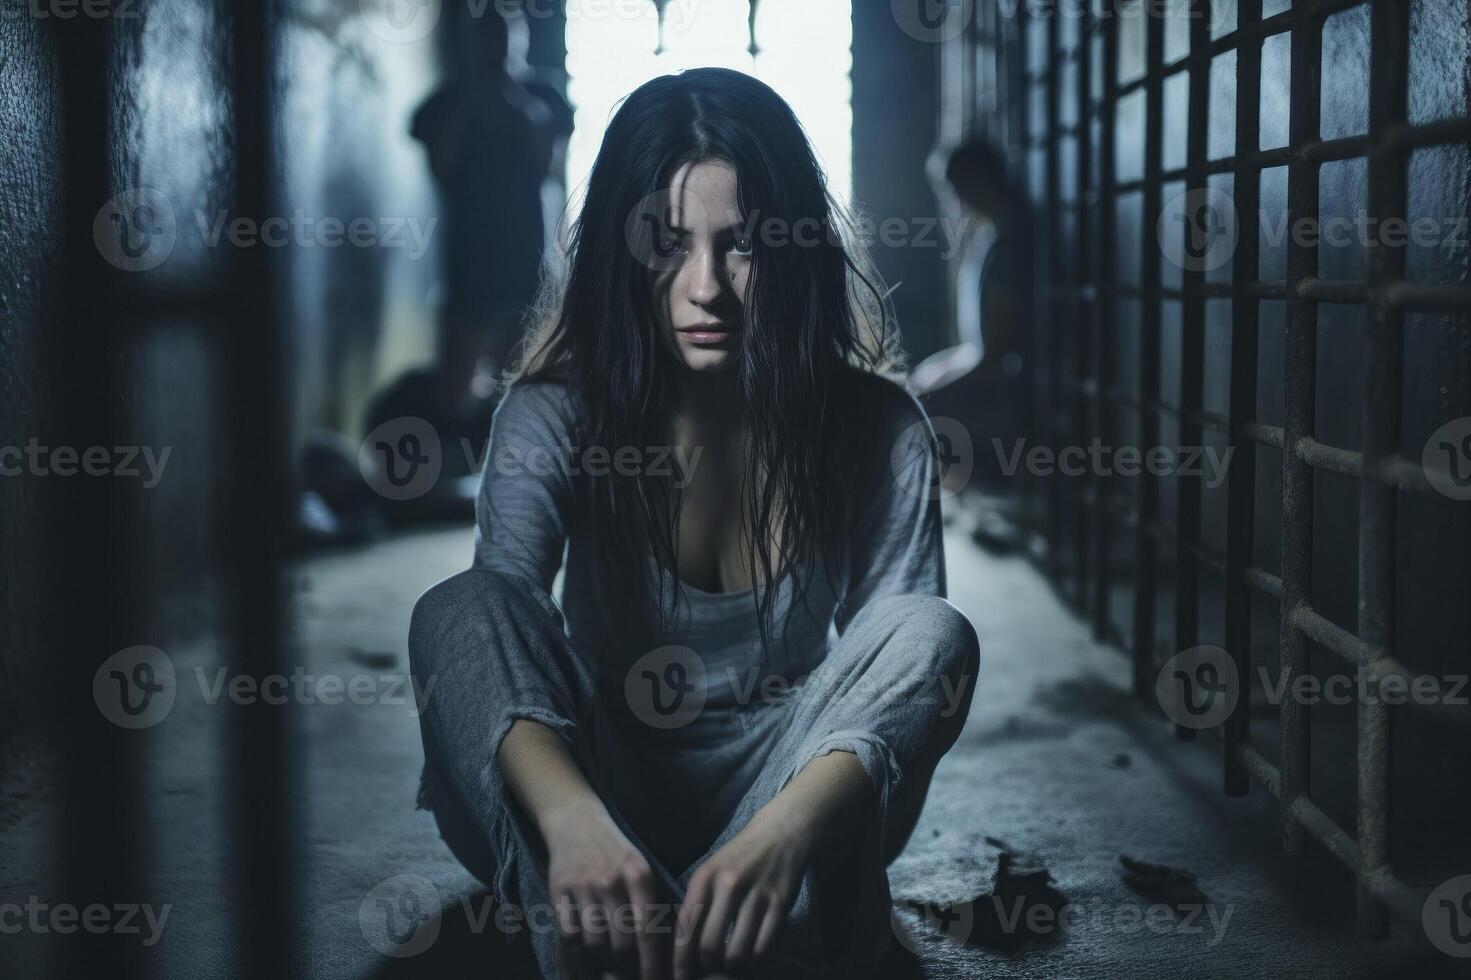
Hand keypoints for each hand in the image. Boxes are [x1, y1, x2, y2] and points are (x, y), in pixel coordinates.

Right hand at [543, 801, 673, 979]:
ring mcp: (583, 886)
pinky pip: (568, 934)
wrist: (576, 820)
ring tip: (607, 958)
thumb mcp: (640, 866)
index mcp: (638, 875)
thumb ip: (649, 902)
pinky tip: (584, 947)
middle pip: (621, 943)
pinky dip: (577, 948)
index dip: (653, 965)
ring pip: (594, 943)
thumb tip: (663, 948)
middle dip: (626, 965)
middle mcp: (611, 881)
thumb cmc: (614, 850)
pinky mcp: (558, 890)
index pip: (648, 932)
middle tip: (628, 971)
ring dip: (601, 957)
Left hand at [674, 807, 809, 978]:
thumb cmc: (740, 856)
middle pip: (710, 946)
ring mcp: (757, 894)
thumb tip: (683, 946)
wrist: (781, 833)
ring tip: (732, 962)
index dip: (680, 960)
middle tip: (709, 969)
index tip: (679, 977)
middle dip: (707, 966)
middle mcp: (729, 884)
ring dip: (733, 965)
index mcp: (705, 877)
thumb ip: (697, 902)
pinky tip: (752, 955)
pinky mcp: (781, 903)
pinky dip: (755, 959)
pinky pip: (764, 947)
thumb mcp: (711, 870)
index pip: (686, 928)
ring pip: (738, 952)